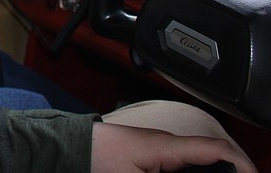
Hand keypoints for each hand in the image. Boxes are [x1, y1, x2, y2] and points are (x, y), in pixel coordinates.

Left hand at [91, 119, 253, 172]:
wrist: (72, 146)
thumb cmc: (96, 158)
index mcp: (167, 146)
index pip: (215, 149)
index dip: (240, 164)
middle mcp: (167, 144)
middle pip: (211, 157)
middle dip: (227, 172)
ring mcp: (160, 150)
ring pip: (196, 163)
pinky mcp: (152, 157)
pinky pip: (182, 164)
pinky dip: (193, 172)